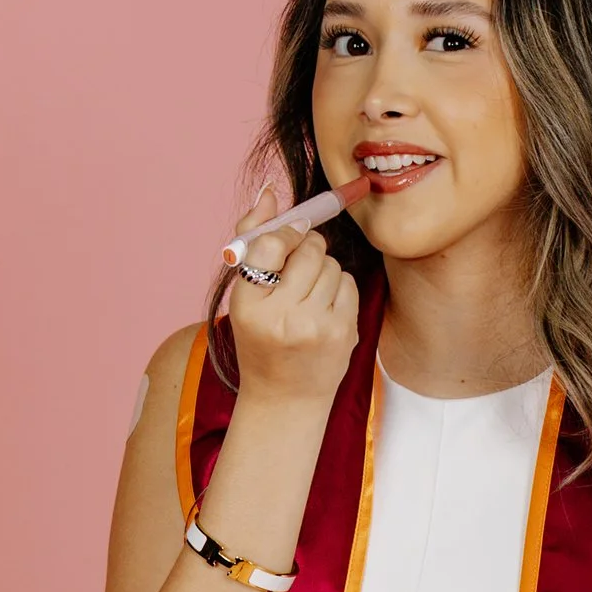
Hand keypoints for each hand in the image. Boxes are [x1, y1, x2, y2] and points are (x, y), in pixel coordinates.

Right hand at [226, 187, 359, 411]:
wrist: (284, 399)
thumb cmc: (261, 341)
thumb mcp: (245, 297)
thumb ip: (254, 240)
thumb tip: (269, 192)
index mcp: (248, 306)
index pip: (271, 243)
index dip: (284, 233)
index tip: (286, 238)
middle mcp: (282, 317)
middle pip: (308, 249)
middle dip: (306, 249)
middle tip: (298, 268)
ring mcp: (316, 327)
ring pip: (330, 263)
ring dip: (322, 269)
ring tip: (308, 295)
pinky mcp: (343, 333)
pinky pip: (347, 282)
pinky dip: (337, 288)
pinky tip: (324, 309)